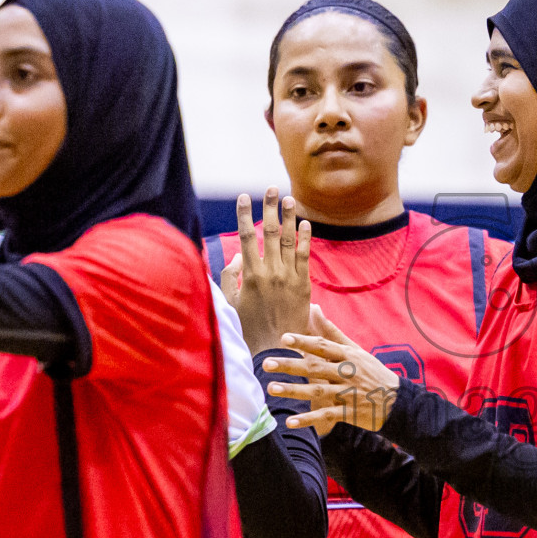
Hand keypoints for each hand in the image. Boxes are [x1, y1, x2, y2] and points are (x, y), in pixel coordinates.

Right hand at [231, 188, 311, 354]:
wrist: (275, 349)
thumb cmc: (248, 328)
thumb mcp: (230, 303)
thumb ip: (231, 277)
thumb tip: (238, 256)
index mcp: (251, 275)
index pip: (247, 236)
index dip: (245, 214)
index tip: (243, 197)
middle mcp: (271, 272)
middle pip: (271, 232)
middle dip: (270, 207)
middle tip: (271, 188)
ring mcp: (289, 277)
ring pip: (290, 240)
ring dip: (289, 217)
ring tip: (289, 198)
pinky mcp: (303, 285)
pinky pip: (305, 256)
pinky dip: (306, 238)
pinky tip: (305, 223)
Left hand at [264, 304, 400, 432]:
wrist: (398, 401)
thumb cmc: (372, 372)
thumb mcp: (355, 350)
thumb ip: (332, 332)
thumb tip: (313, 308)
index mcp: (348, 356)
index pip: (323, 346)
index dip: (304, 342)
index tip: (284, 339)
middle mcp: (347, 373)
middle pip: (316, 368)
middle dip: (290, 365)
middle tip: (266, 363)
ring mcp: (348, 393)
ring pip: (317, 391)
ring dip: (294, 391)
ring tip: (272, 389)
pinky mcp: (349, 413)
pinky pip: (326, 416)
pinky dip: (308, 419)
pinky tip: (290, 421)